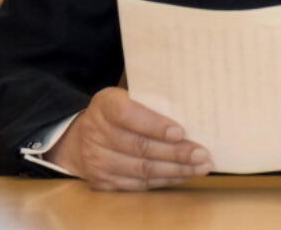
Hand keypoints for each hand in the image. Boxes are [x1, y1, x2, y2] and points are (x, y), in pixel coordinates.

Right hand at [46, 87, 212, 190]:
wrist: (79, 139)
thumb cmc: (116, 113)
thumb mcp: (125, 97)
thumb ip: (149, 101)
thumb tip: (189, 106)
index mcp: (104, 105)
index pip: (128, 114)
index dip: (155, 125)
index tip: (180, 132)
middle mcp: (95, 132)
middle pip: (139, 146)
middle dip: (175, 152)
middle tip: (201, 154)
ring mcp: (97, 160)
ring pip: (142, 169)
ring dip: (175, 170)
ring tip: (200, 166)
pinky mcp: (102, 181)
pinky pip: (138, 184)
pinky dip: (164, 180)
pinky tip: (183, 175)